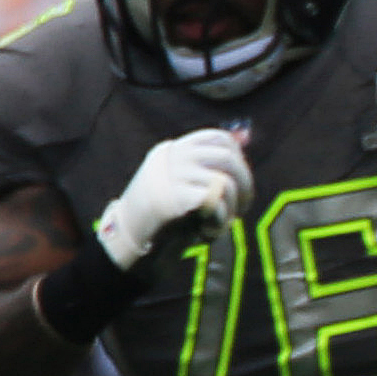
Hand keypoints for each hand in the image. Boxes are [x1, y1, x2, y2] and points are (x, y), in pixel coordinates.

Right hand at [96, 129, 252, 270]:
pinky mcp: (174, 197)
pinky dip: (220, 222)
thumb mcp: (188, 182)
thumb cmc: (163, 215)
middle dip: (245, 185)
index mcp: (175, 150)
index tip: (238, 183)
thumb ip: (213, 161)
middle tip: (242, 208)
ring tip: (219, 224)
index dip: (238, 159)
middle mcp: (174, 157)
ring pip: (225, 182)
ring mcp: (172, 175)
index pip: (218, 137)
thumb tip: (246, 135)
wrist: (129, 240)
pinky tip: (208, 232)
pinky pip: (215, 203)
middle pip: (228, 157)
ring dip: (232, 209)